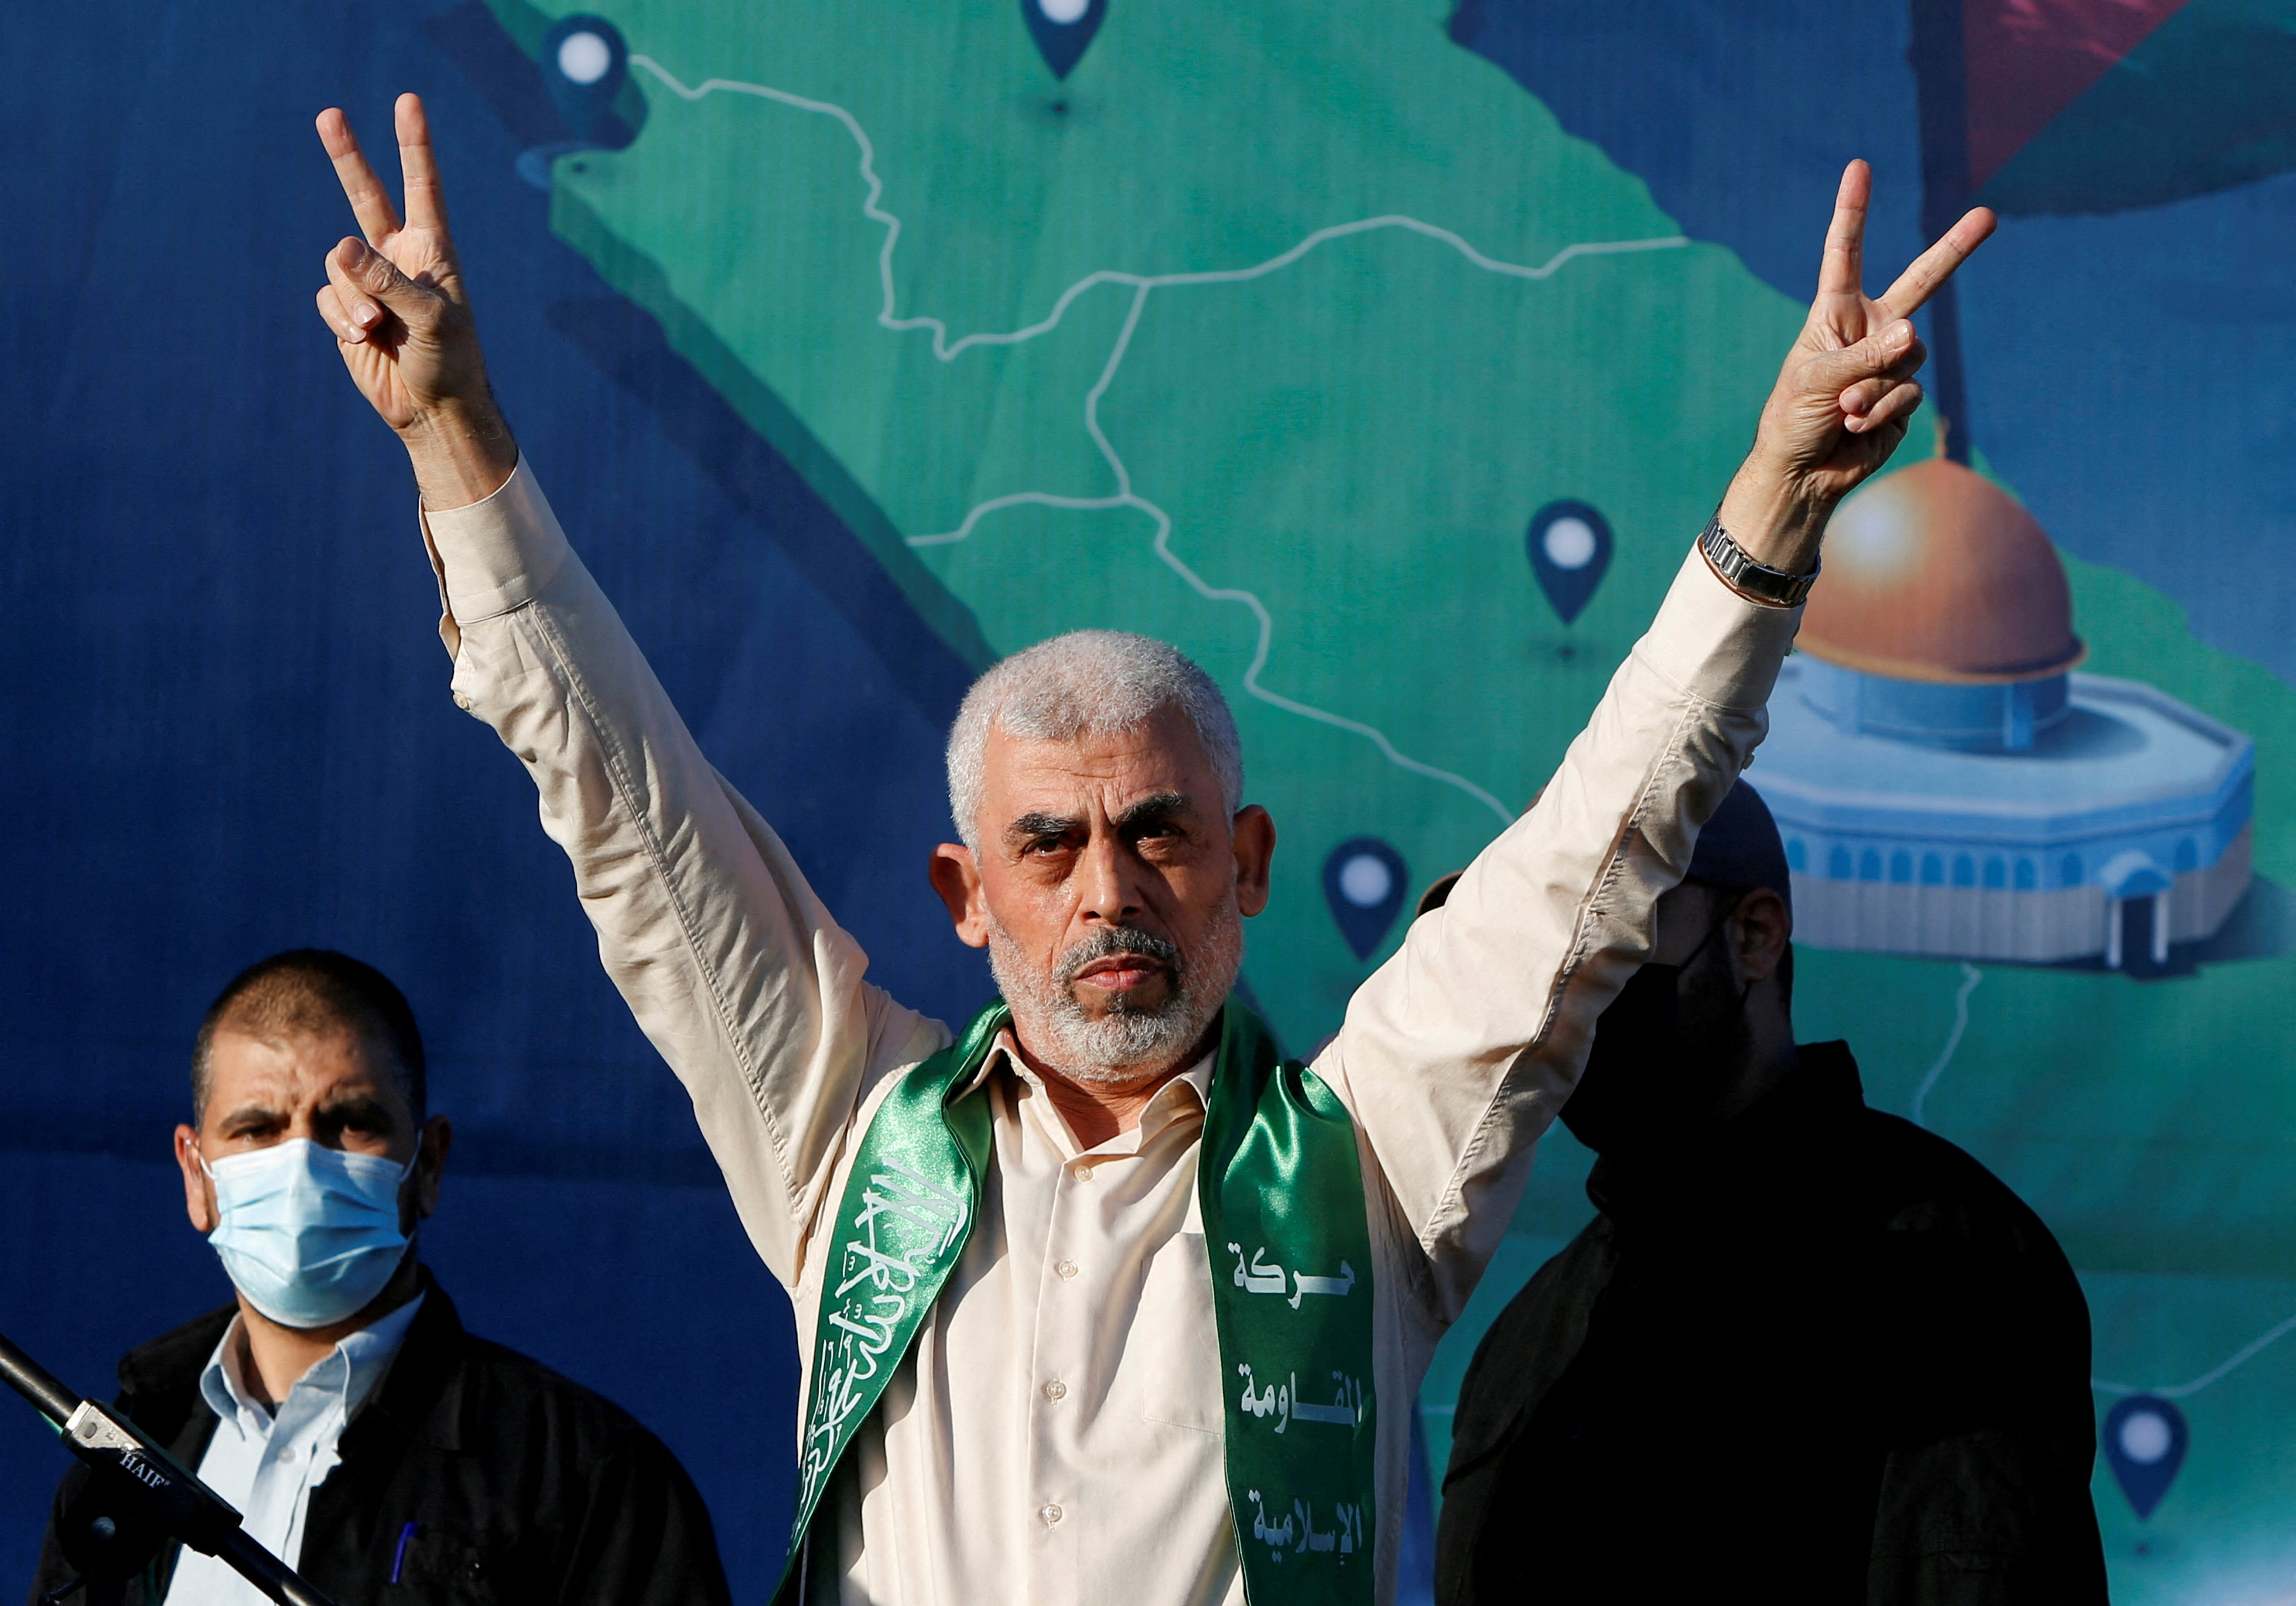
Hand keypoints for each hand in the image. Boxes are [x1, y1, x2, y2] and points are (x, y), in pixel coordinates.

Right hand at [315, 94, 516, 507]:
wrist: (434, 407)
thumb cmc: (451, 361)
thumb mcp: (432, 319)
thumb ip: (388, 282)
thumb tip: (339, 249)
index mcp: (432, 249)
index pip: (421, 186)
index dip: (413, 145)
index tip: (408, 103)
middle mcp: (398, 256)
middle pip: (366, 196)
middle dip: (348, 158)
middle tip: (329, 115)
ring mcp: (369, 282)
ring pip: (337, 265)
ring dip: (353, 298)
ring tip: (379, 329)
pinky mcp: (347, 309)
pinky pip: (328, 298)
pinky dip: (342, 318)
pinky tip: (364, 339)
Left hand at [1719, 160, 1995, 572]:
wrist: (1802, 473)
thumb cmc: (1793, 420)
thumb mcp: (1816, 382)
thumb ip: (1863, 357)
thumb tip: (1912, 334)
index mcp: (1836, 313)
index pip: (1845, 254)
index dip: (1853, 211)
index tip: (1859, 167)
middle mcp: (1870, 329)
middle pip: (1921, 282)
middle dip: (1955, 249)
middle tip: (1989, 215)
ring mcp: (1891, 361)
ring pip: (1909, 356)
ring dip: (1874, 387)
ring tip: (1842, 409)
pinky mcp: (1904, 394)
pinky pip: (1908, 391)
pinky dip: (1881, 410)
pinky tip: (1854, 426)